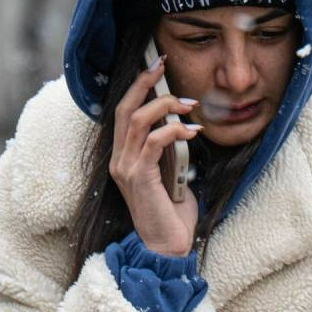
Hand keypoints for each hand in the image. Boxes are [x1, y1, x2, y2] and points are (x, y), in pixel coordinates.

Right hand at [109, 54, 201, 255]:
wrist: (166, 246)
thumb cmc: (173, 213)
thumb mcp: (172, 174)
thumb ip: (170, 152)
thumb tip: (182, 128)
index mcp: (125, 156)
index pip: (125, 112)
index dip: (138, 87)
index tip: (156, 67)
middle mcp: (119, 159)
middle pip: (124, 108)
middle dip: (144, 83)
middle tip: (163, 65)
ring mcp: (126, 168)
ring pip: (137, 121)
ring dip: (165, 106)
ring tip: (189, 104)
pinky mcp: (139, 177)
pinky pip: (154, 142)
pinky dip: (174, 131)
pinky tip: (192, 131)